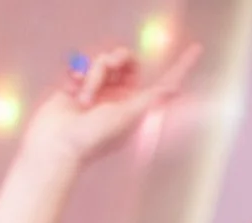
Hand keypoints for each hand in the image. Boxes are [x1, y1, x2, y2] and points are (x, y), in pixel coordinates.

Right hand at [23, 43, 201, 166]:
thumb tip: (176, 89)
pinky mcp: (75, 85)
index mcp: (135, 106)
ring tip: (83, 99)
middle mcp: (118, 96)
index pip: (163, 82)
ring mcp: (96, 90)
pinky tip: (71, 89)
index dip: (179, 66)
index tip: (196, 49)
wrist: (55, 145)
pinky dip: (77, 74)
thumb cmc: (91, 138)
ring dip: (94, 75)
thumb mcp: (125, 117)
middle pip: (127, 61)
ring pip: (103, 61)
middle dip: (118, 60)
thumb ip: (150, 99)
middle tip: (112, 67)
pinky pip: (82, 64)